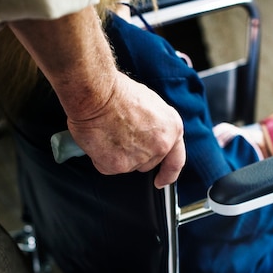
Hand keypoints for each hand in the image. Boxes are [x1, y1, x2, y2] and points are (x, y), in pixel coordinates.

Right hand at [9, 7, 184, 186]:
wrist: (96, 94)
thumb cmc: (118, 92)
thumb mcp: (150, 105)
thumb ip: (155, 126)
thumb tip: (146, 134)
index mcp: (172, 129)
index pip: (176, 160)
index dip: (168, 173)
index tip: (162, 180)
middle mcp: (159, 146)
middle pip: (148, 163)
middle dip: (135, 155)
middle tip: (121, 135)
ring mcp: (138, 159)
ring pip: (127, 165)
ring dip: (117, 155)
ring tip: (109, 132)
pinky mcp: (117, 166)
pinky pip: (107, 166)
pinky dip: (101, 157)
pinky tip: (100, 139)